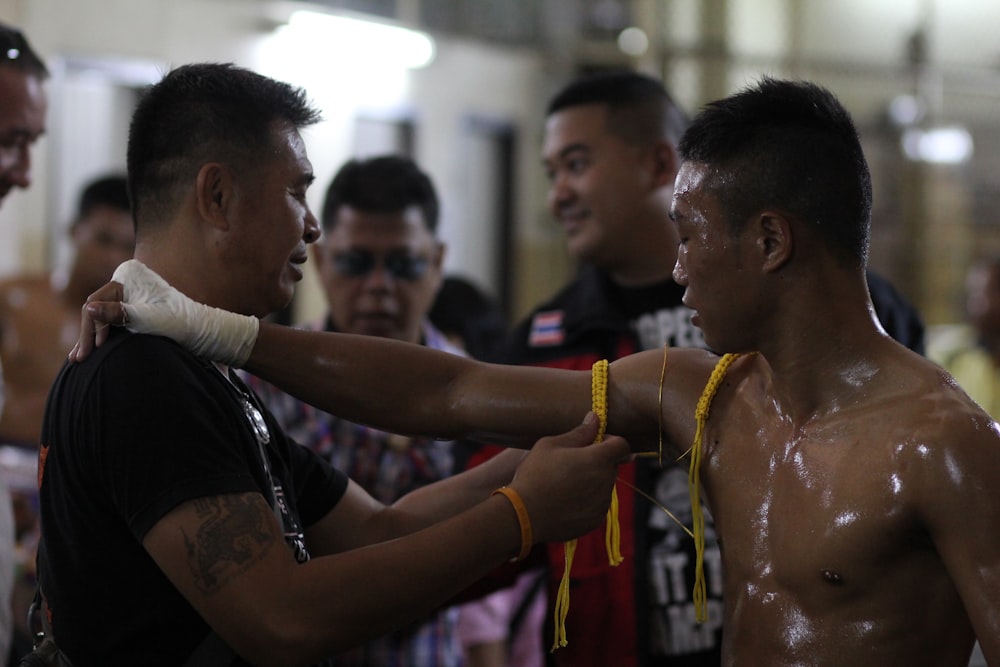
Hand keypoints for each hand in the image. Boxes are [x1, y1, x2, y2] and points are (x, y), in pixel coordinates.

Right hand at [69, 259, 258, 365]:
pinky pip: (114, 319)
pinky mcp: (136, 303)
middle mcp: (127, 277)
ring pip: (104, 315)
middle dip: (89, 334)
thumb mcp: (146, 320)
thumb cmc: (178, 323)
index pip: (97, 302)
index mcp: (128, 273)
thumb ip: (118, 314)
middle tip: (78, 360)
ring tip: (80, 359)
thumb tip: (89, 308)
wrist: (203, 330)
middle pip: (99, 308)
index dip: (92, 327)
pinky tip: (95, 349)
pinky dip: (105, 334)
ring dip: (94, 336)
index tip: (91, 351)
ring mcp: (131, 290)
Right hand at [510, 413, 631, 544]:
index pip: (622, 445)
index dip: (611, 440)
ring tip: (565, 483)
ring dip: (593, 481)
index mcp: (598, 459)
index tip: (594, 442)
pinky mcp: (595, 520)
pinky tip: (565, 500)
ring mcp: (602, 503)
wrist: (524, 515)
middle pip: (612, 465)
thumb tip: (595, 418)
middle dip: (598, 461)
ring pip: (604, 485)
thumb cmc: (535, 474)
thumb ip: (579, 432)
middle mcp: (606, 481)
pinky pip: (597, 504)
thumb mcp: (551, 445)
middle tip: (572, 462)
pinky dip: (587, 500)